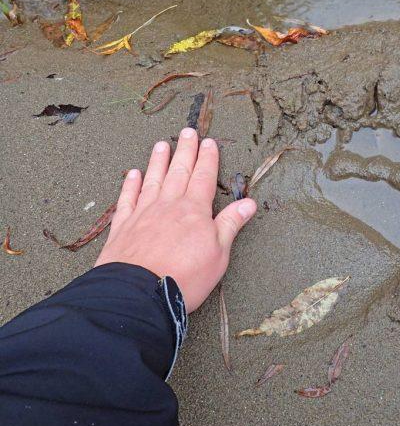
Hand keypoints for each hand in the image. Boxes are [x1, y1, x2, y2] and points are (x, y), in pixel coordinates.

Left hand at [95, 128, 256, 312]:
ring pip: (153, 179)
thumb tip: (248, 202)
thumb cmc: (185, 276)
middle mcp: (169, 205)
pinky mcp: (123, 227)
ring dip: (158, 161)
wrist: (138, 294)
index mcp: (195, 210)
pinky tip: (133, 174)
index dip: (208, 159)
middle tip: (188, 131)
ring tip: (162, 144)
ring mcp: (144, 213)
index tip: (209, 142)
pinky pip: (128, 199)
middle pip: (179, 172)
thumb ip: (230, 224)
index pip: (204, 177)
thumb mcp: (219, 254)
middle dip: (185, 151)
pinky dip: (131, 184)